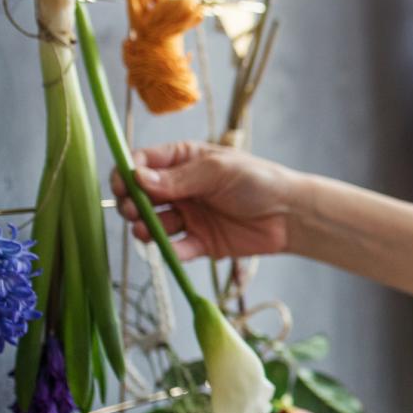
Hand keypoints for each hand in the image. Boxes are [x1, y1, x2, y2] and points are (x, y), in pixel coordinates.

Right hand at [110, 141, 296, 261]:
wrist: (290, 215)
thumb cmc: (258, 181)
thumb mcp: (217, 171)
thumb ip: (179, 178)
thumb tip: (138, 178)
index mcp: (183, 161)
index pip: (143, 164)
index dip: (128, 174)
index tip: (122, 185)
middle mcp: (180, 189)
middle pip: (141, 197)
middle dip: (132, 204)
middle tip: (135, 210)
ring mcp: (189, 216)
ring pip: (153, 224)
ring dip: (145, 228)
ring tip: (146, 230)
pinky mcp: (200, 242)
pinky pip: (176, 249)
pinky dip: (170, 251)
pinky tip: (172, 249)